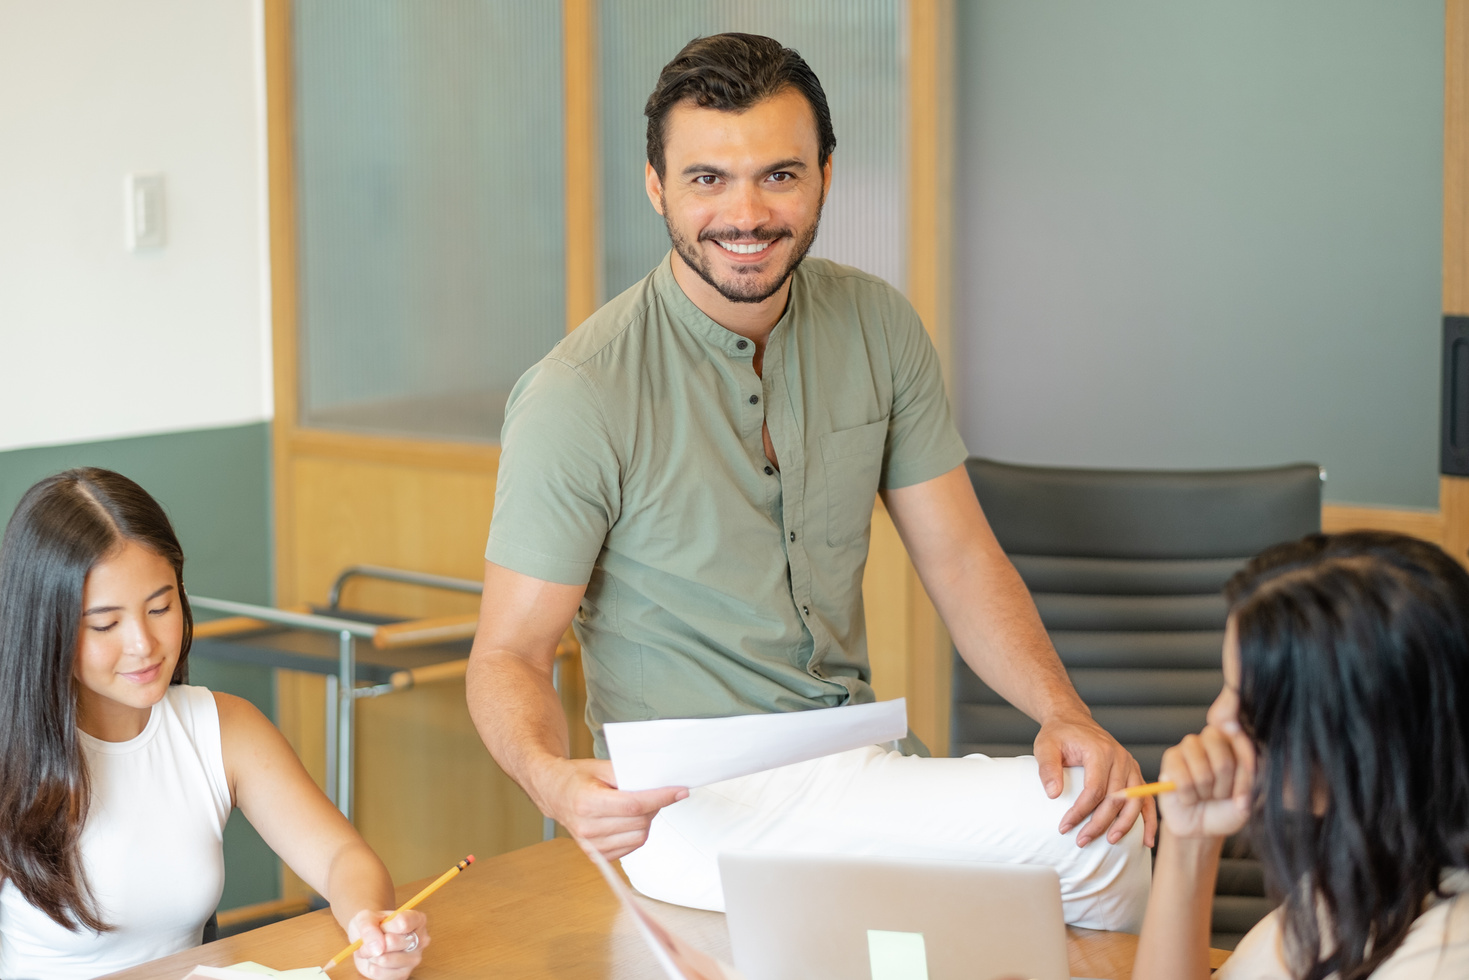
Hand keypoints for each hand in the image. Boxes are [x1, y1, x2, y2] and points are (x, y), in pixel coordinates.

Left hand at [347, 908, 427, 979]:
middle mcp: (421, 940)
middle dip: (374, 942)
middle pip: (393, 942)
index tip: (381, 926)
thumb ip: (369, 929)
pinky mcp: (404, 975)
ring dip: (371, 956)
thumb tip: (377, 949)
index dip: (385, 926)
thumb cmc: (373, 924)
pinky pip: (380, 974)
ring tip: (372, 950)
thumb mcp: (366, 918)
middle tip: (367, 941)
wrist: (369, 940)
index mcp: (418, 920)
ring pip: (385, 960)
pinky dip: (372, 967)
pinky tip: (376, 961)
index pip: (403, 923)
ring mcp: (414, 960)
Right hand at [535, 758, 687, 859]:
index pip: (634, 805)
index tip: (679, 791)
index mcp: (587, 802)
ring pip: (639, 837)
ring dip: (647, 821)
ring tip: (639, 806)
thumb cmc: (576, 778)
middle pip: (639, 822)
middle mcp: (587, 827)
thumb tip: (659, 782)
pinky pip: (631, 848)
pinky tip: (629, 820)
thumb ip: (629, 775)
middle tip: (656, 793)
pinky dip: (637, 833)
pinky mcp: (596, 855)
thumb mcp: (601, 767)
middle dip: (655, 806)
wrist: (554, 792)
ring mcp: (591, 845)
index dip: (660, 798)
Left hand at [1034, 713, 1156, 847]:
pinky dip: (1148, 819)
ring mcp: (1130, 765)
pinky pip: (1145, 798)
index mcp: (1099, 751)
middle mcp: (1120, 758)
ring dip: (1125, 825)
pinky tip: (1147, 839)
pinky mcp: (1133, 772)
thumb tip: (1053, 795)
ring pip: (1134, 801)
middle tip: (1082, 841)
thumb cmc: (1059, 735)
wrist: (1072, 720)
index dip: (1080, 812)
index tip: (1065, 827)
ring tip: (1111, 842)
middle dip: (1100, 824)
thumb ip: (1047, 769)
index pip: (1094, 789)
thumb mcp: (1045, 747)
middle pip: (1116, 798)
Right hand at [1156, 722, 1255, 838]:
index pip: (1244, 747)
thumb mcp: (1244, 804)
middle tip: (1220, 794)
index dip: (1245, 772)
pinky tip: (1188, 797)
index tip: (1241, 795)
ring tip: (1203, 795)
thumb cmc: (1223, 809)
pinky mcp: (1170, 757)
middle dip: (1224, 787)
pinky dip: (1189, 796)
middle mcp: (1212, 739)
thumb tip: (1241, 795)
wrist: (1200, 825)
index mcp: (1235, 743)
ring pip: (1202, 771)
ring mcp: (1189, 746)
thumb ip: (1248, 791)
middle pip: (1223, 761)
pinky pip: (1183, 780)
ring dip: (1205, 792)